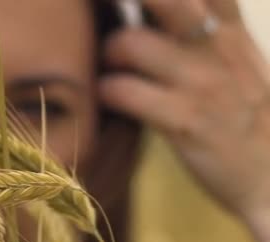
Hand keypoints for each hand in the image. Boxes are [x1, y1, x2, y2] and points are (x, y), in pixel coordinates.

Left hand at [99, 0, 269, 241]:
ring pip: (131, 44)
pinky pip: (124, 91)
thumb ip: (207, 30)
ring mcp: (200, 86)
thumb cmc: (245, 116)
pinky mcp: (182, 121)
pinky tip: (110, 96)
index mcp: (232, 33)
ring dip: (109, 53)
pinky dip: (107, 90)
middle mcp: (216, 51)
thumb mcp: (238, 63)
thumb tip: (155, 10)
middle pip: (166, 1)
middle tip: (106, 8)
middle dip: (127, 0)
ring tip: (111, 66)